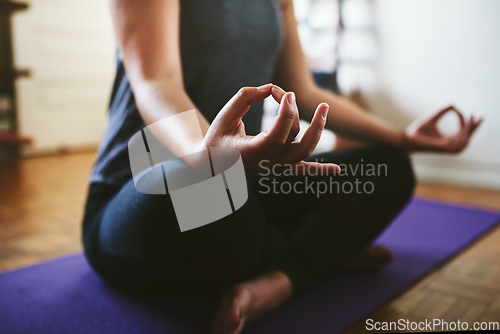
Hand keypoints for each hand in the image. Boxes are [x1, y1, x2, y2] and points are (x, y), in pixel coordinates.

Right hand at [203, 84, 339, 173]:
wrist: (214, 164)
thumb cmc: (218, 137)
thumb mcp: (225, 115)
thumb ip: (246, 98)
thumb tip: (271, 89)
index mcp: (252, 152)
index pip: (278, 136)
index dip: (285, 114)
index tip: (284, 93)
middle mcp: (267, 162)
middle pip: (293, 139)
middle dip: (295, 113)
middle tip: (290, 94)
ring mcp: (275, 166)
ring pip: (304, 151)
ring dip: (317, 130)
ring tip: (324, 108)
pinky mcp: (279, 166)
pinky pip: (302, 169)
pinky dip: (319, 169)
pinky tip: (337, 171)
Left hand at [403, 105, 481, 151]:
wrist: (407, 138)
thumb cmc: (418, 130)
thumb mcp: (433, 117)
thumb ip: (443, 110)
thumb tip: (454, 106)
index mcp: (449, 140)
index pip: (464, 133)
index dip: (469, 124)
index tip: (469, 114)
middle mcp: (450, 145)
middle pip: (468, 136)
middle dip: (475, 127)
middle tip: (480, 117)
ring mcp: (447, 148)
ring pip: (465, 139)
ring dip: (470, 129)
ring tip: (471, 119)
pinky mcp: (444, 148)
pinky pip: (458, 142)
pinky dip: (464, 135)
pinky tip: (466, 127)